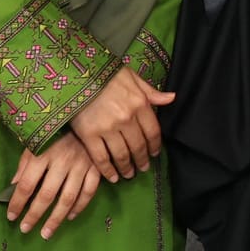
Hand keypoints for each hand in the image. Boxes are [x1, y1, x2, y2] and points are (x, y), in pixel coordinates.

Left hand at [6, 134, 101, 237]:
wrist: (88, 113)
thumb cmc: (57, 130)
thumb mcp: (36, 140)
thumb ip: (25, 162)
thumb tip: (14, 185)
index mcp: (43, 153)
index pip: (27, 184)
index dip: (17, 203)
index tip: (11, 217)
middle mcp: (62, 161)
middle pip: (46, 195)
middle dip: (34, 215)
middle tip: (26, 229)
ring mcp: (81, 165)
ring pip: (68, 198)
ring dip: (56, 219)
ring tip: (46, 233)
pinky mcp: (96, 168)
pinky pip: (89, 192)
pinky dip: (79, 207)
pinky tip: (69, 216)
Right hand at [69, 66, 174, 181]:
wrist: (77, 73)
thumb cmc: (106, 74)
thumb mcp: (133, 77)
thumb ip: (151, 92)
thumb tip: (172, 98)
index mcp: (140, 104)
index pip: (153, 132)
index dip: (155, 146)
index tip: (154, 154)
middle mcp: (127, 119)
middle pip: (138, 147)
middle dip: (142, 160)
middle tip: (143, 168)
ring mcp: (107, 129)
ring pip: (121, 155)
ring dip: (127, 168)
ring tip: (129, 174)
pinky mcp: (89, 136)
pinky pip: (101, 158)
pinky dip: (108, 171)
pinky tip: (112, 177)